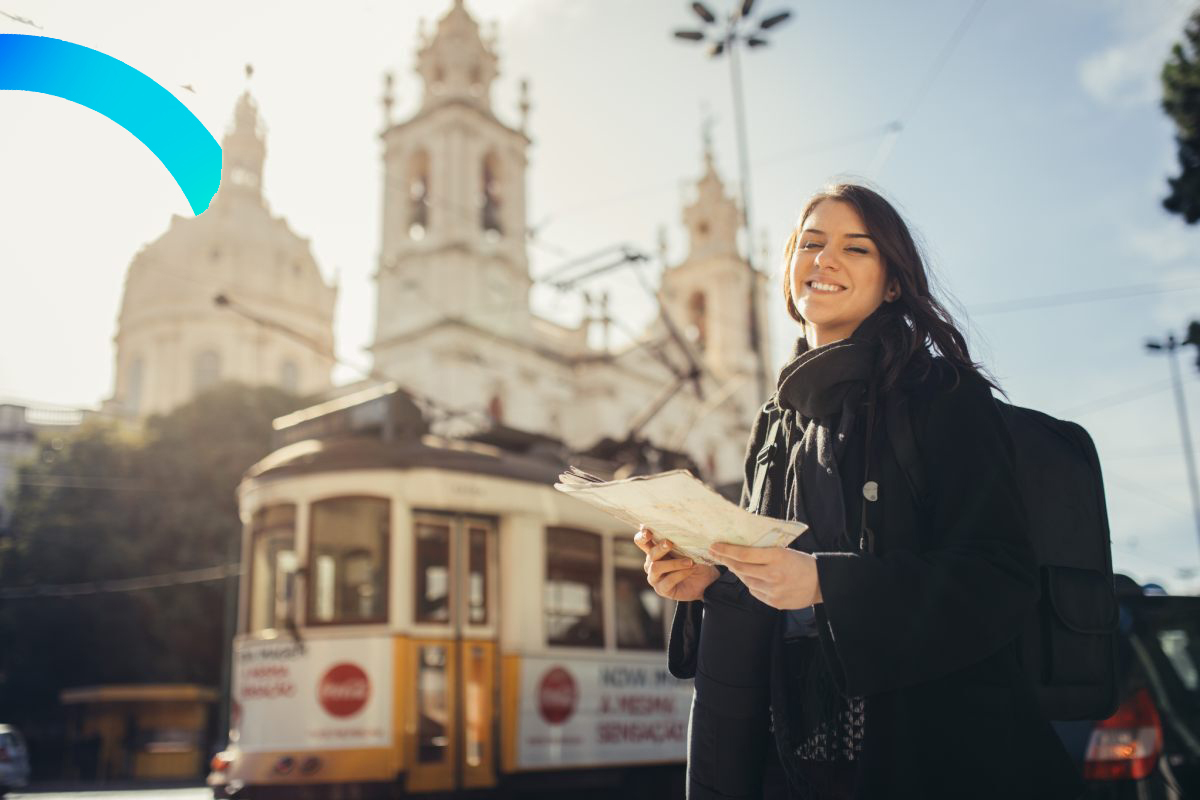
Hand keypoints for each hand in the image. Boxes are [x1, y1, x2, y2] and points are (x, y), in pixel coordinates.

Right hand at [634, 525, 718, 601]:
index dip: (642, 536)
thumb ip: (680, 543)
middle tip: (670, 543)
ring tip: (690, 562)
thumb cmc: (694, 561)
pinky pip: (668, 580)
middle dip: (660, 548)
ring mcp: (654, 577)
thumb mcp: (688, 549)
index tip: (648, 532)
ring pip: (656, 567)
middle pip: (650, 554)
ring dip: (674, 563)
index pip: (642, 541)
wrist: (705, 581)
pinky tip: (690, 570)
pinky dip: (680, 573)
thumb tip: (680, 534)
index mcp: (655, 550)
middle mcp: (651, 563)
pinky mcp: (661, 589)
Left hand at [708, 542, 822, 609]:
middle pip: (741, 568)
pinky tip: (754, 578)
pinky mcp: (774, 602)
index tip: (714, 546)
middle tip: (717, 554)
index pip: (744, 554)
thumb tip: (739, 549)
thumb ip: (764, 552)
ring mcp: (773, 590)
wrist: (822, 583)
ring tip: (736, 565)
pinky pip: (755, 592)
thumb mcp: (785, 551)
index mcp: (777, 556)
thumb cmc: (802, 563)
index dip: (726, 550)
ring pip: (746, 581)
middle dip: (727, 560)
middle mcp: (774, 574)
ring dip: (739, 572)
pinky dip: (751, 584)